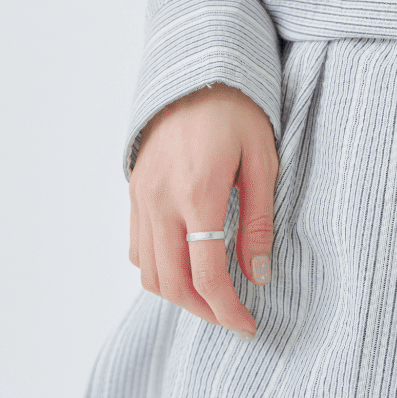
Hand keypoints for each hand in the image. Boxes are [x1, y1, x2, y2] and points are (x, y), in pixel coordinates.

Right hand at [128, 82, 278, 337]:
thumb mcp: (262, 160)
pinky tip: (187, 266)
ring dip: (179, 296)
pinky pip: (138, 249)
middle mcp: (161, 201)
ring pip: (149, 273)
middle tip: (233, 318)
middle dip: (204, 311)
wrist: (196, 72)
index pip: (206, 275)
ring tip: (213, 298)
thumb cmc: (237, 110)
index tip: (249, 326)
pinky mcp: (134, 192)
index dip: (228, 311)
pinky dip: (159, 270)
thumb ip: (257, 221)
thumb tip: (257, 275)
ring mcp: (141, 198)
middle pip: (172, 284)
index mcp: (198, 193)